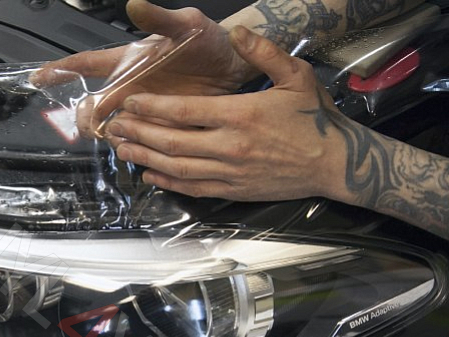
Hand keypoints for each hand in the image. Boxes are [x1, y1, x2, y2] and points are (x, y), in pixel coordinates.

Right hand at [31, 0, 250, 136]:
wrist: (233, 66)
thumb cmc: (207, 41)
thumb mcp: (185, 25)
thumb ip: (158, 18)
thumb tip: (134, 4)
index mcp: (130, 61)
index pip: (88, 63)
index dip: (62, 69)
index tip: (39, 76)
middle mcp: (130, 87)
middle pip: (94, 106)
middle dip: (86, 118)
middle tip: (90, 125)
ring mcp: (142, 109)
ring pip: (113, 128)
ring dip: (112, 136)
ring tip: (122, 137)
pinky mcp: (159, 127)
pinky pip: (139, 142)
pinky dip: (134, 148)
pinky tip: (138, 151)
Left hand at [104, 26, 348, 201]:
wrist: (334, 163)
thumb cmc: (314, 119)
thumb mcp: (295, 75)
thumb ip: (263, 52)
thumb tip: (236, 32)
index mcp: (241, 115)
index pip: (184, 111)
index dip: (152, 107)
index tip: (130, 101)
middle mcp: (230, 147)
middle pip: (172, 141)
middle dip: (139, 132)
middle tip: (115, 126)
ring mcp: (230, 172)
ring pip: (177, 168)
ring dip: (145, 158)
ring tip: (123, 149)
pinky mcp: (233, 191)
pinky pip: (192, 188)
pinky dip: (167, 182)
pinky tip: (150, 174)